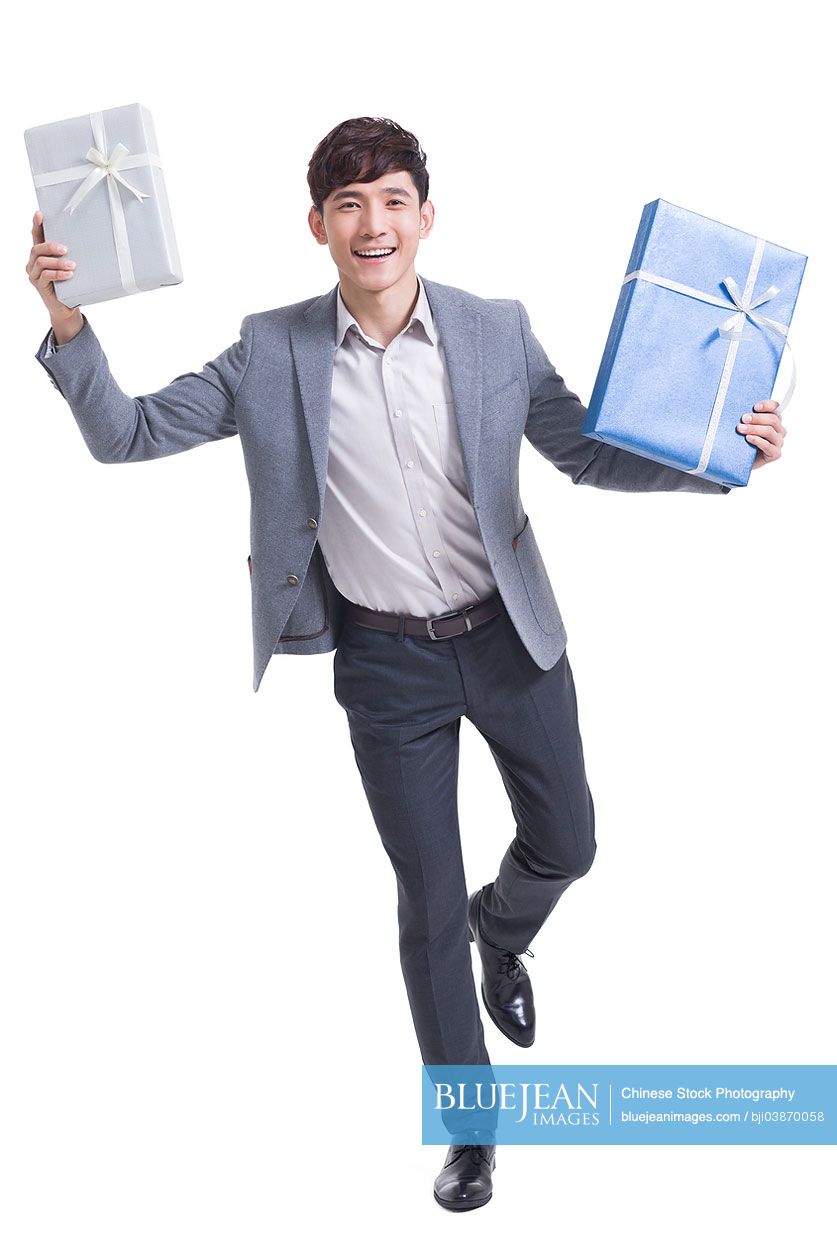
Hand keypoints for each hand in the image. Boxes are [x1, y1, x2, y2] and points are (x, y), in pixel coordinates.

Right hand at [26, 209, 81, 336]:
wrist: (67, 307)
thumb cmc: (69, 284)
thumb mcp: (71, 266)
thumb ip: (72, 256)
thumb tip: (89, 241)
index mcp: (41, 254)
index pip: (36, 237)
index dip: (37, 225)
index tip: (39, 214)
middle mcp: (33, 262)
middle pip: (37, 248)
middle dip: (50, 247)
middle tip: (65, 249)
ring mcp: (34, 274)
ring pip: (41, 262)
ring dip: (58, 262)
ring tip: (72, 266)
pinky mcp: (38, 285)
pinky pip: (45, 276)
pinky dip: (58, 274)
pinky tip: (68, 274)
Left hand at [736, 399, 785, 469]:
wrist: (741, 460)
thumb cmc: (743, 440)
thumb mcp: (744, 426)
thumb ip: (746, 417)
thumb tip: (737, 406)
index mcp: (774, 419)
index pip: (775, 407)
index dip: (767, 405)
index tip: (755, 406)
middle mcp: (779, 430)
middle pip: (772, 419)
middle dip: (757, 418)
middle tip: (743, 418)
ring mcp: (778, 442)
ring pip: (769, 431)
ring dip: (754, 429)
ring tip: (741, 429)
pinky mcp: (775, 453)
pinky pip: (768, 446)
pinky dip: (757, 440)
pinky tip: (748, 438)